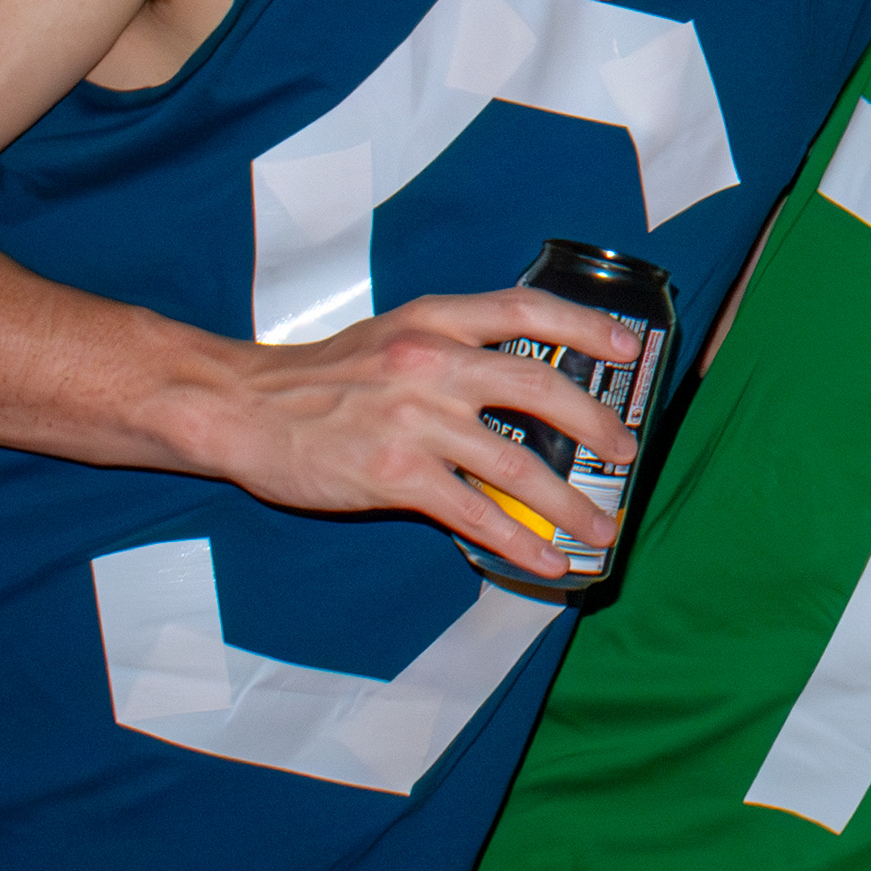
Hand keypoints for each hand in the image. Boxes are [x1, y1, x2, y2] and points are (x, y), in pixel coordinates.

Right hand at [185, 289, 640, 579]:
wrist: (240, 408)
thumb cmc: (319, 378)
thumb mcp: (392, 337)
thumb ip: (453, 350)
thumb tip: (525, 384)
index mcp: (435, 321)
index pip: (527, 309)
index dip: (586, 325)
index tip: (629, 346)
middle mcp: (432, 363)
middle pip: (541, 386)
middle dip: (597, 423)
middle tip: (628, 451)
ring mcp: (416, 421)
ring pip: (518, 463)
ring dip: (570, 502)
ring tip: (604, 526)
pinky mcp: (396, 475)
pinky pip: (475, 514)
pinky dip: (519, 542)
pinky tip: (547, 561)